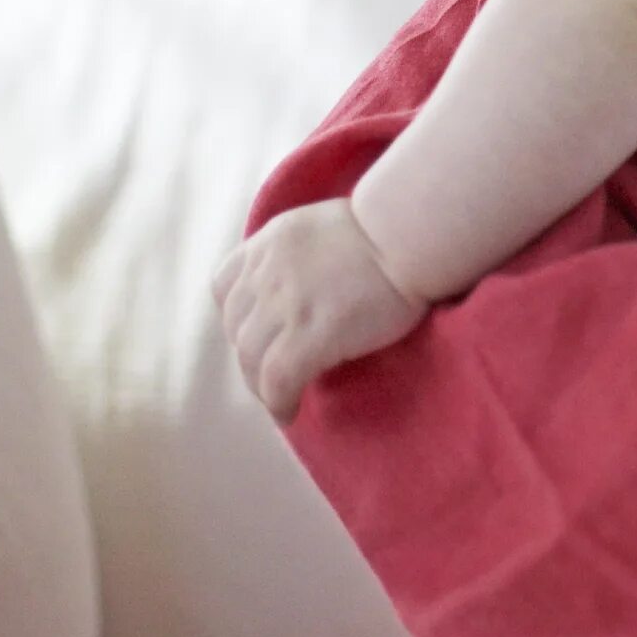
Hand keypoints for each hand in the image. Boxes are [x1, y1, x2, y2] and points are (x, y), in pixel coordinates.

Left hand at [211, 198, 428, 421]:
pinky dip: (278, 401)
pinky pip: (276, 381)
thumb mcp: (326, 226)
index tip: (257, 331)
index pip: (225, 285)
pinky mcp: (307, 336)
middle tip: (272, 374)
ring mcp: (284, 305)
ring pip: (250, 359)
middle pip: (236, 328)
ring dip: (260, 385)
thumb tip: (305, 287)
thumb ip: (302, 253)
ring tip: (281, 398)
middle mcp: (267, 272)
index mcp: (271, 241)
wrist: (411, 234)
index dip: (236, 315)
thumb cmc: (391, 229)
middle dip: (250, 355)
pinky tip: (290, 410)